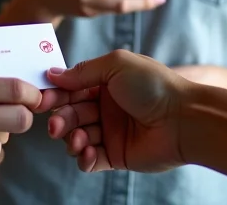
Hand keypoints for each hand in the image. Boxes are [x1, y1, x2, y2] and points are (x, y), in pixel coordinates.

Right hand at [44, 50, 190, 174]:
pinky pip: (90, 160)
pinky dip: (83, 158)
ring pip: (77, 137)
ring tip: (79, 139)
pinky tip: (87, 152)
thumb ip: (83, 71)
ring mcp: (111, 132)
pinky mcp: (116, 156)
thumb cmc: (154, 86)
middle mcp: (106, 108)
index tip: (42, 100)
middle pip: (71, 114)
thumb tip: (53, 74)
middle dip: (60, 119)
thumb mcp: (116, 65)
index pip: (72, 89)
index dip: (56, 94)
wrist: (184, 120)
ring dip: (71, 138)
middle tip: (54, 125)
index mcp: (106, 84)